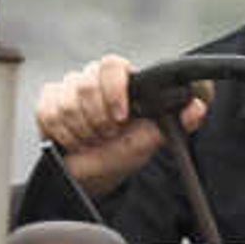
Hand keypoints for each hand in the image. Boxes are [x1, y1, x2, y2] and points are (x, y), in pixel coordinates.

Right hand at [34, 53, 207, 192]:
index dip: (114, 90)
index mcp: (121, 81)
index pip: (111, 65)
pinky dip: (62, 133)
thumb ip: (178, 122)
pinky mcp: (47, 102)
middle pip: (85, 84)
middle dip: (98, 120)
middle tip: (107, 136)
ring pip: (66, 102)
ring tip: (93, 141)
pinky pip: (48, 112)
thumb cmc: (123, 153)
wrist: (95, 178)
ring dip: (82, 132)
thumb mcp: (153, 140)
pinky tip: (73, 141)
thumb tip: (197, 106)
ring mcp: (68, 89)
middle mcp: (92, 80)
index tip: (121, 117)